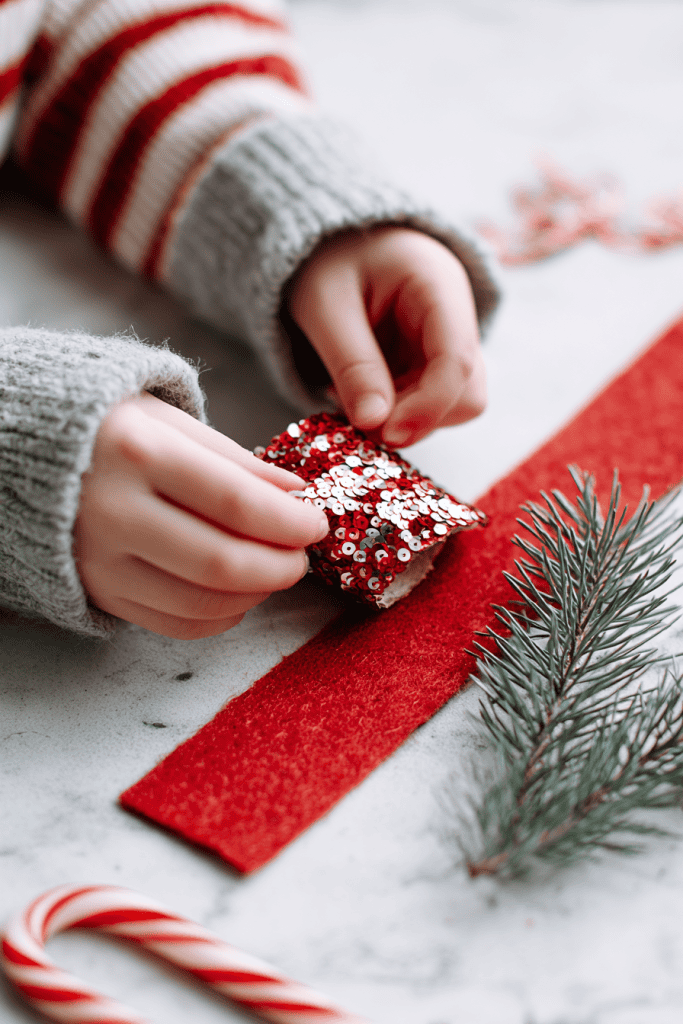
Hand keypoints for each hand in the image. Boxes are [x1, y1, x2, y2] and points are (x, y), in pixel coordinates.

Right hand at [74, 393, 328, 638]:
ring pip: (202, 602)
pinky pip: (176, 624)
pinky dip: (222, 616)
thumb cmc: (115, 433)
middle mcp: (114, 513)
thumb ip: (239, 462)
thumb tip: (297, 498)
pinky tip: (239, 592)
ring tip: (274, 568)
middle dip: (280, 566)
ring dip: (257, 593)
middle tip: (301, 555)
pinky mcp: (102, 593)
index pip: (234, 502)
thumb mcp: (173, 424)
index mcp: (138, 454)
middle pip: (221, 563)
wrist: (30, 456)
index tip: (316, 523)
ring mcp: (103, 561)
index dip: (289, 522)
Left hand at [287, 226, 485, 447]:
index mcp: (439, 285)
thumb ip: (352, 364)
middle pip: (465, 394)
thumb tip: (374, 425)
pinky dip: (395, 412)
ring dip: (403, 418)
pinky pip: (426, 403)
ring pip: (450, 406)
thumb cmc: (323, 258)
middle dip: (416, 418)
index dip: (427, 409)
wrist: (325, 241)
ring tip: (351, 397)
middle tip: (357, 418)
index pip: (456, 361)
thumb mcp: (326, 305)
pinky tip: (360, 393)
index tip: (387, 435)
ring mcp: (448, 341)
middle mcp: (457, 316)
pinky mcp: (431, 361)